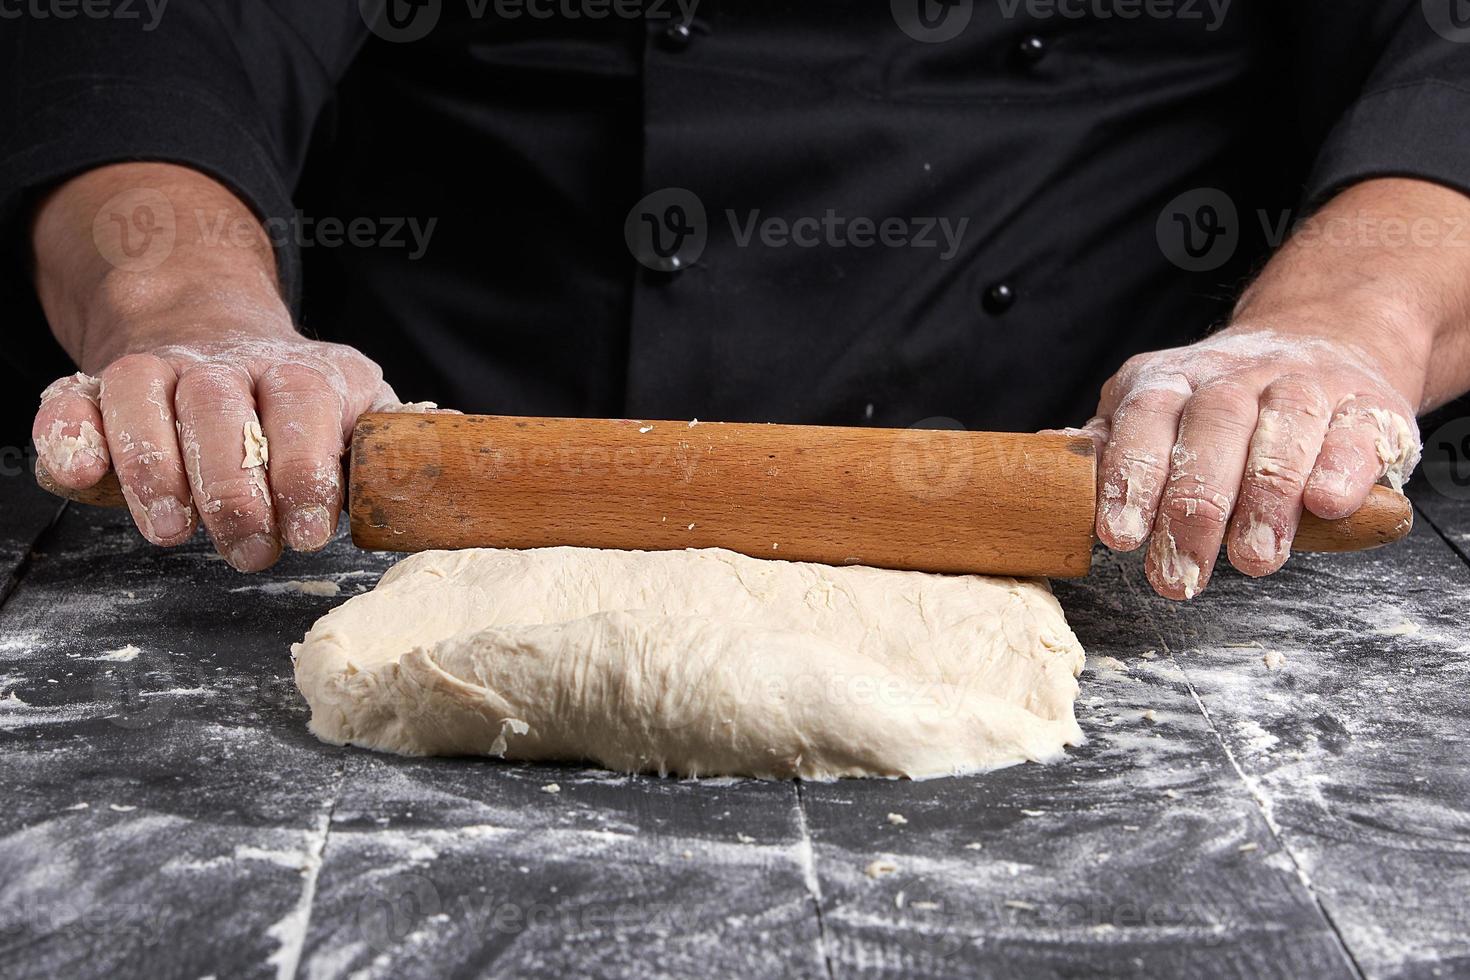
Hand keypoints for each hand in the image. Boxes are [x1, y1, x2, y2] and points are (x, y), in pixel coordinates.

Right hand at [34, 320, 424, 570]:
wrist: (222, 332)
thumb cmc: (303, 402)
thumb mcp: (360, 409)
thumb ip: (391, 440)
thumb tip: (449, 470)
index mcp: (305, 371)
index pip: (304, 409)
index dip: (304, 472)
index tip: (309, 532)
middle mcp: (228, 362)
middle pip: (220, 409)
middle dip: (234, 490)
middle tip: (248, 550)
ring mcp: (161, 368)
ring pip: (144, 398)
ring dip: (154, 469)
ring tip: (174, 533)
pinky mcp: (100, 385)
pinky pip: (71, 400)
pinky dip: (67, 434)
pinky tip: (79, 475)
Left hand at [1081, 326, 1419, 599]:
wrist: (1322, 336)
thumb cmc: (1221, 402)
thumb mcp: (1154, 410)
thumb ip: (1110, 441)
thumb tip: (1047, 458)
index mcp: (1169, 380)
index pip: (1143, 419)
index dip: (1130, 476)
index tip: (1119, 535)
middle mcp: (1233, 375)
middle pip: (1210, 427)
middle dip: (1193, 505)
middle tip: (1180, 571)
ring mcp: (1302, 384)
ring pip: (1283, 426)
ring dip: (1266, 494)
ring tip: (1253, 558)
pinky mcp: (1366, 402)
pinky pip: (1355, 429)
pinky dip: (1342, 466)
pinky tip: (1325, 505)